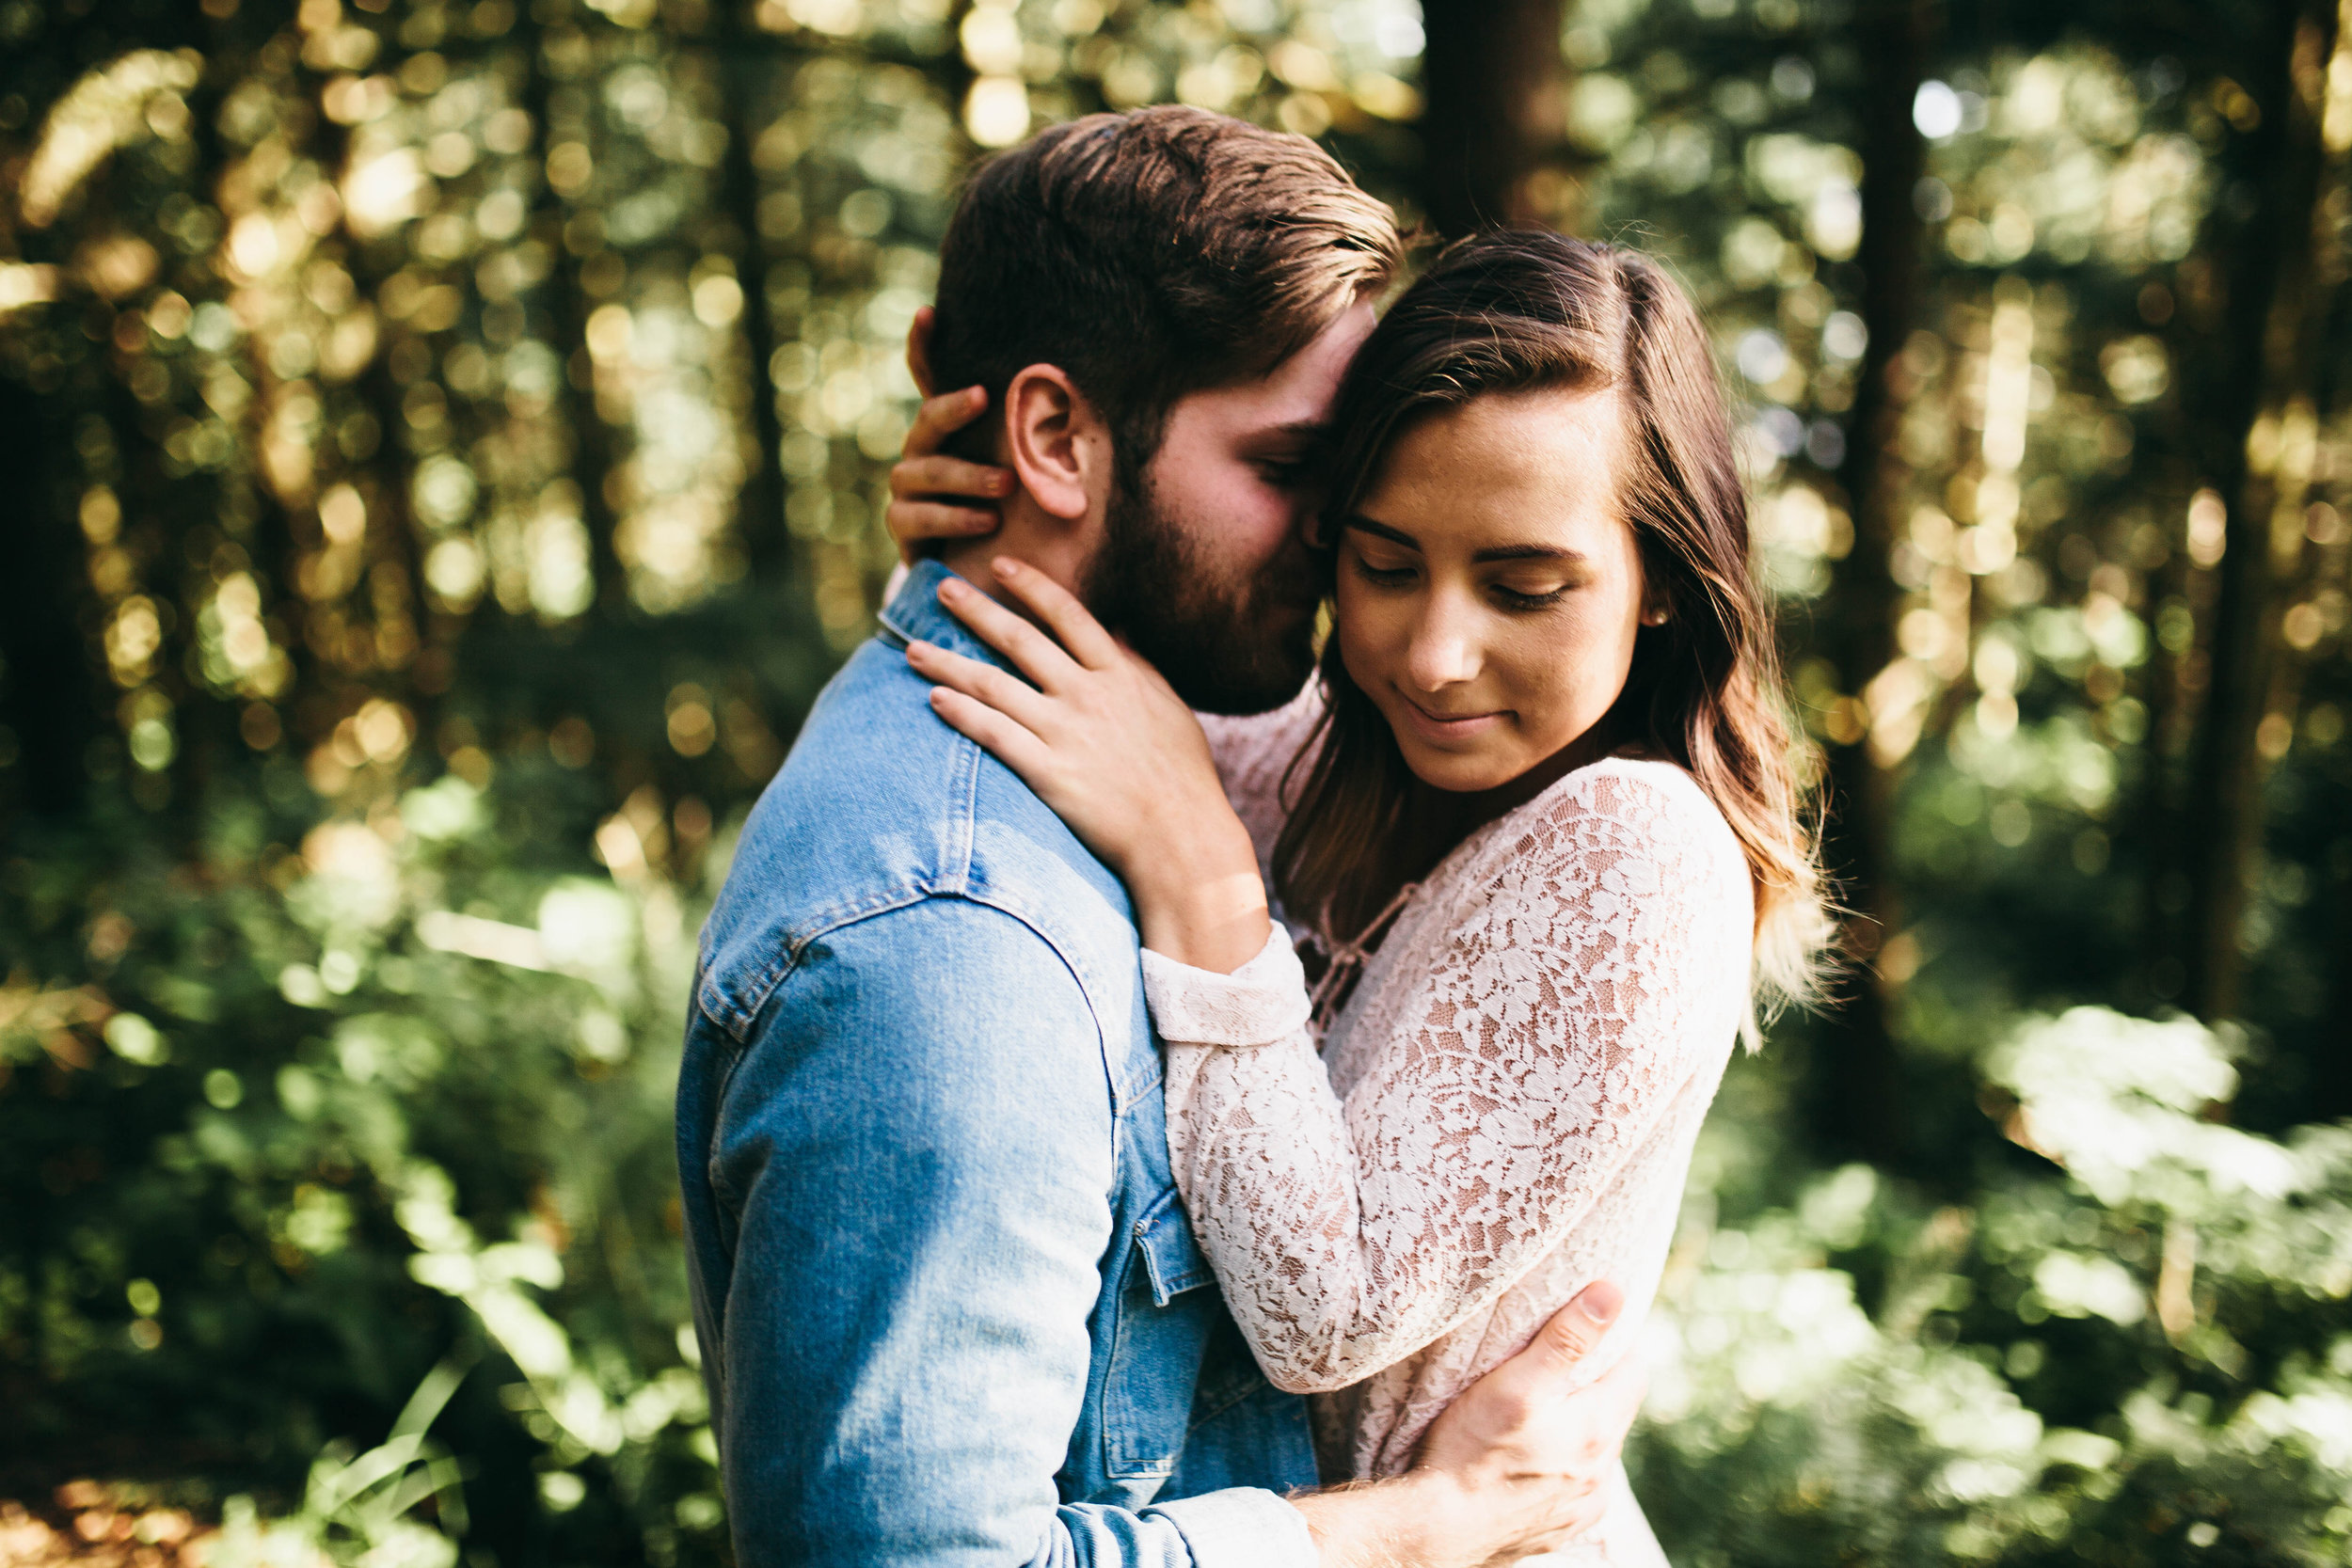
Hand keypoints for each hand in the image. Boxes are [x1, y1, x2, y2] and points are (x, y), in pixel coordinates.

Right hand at [888, 307, 1013, 564]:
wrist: (979, 566)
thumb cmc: (1009, 506)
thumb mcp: (1025, 466)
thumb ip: (1038, 435)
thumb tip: (1087, 394)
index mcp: (947, 427)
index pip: (928, 378)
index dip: (923, 346)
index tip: (928, 312)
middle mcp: (920, 450)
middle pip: (927, 420)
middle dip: (954, 407)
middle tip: (984, 396)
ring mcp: (907, 488)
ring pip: (926, 472)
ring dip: (967, 476)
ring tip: (1006, 485)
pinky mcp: (904, 528)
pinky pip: (919, 518)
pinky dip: (955, 519)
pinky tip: (987, 521)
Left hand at [905, 558, 1271, 973]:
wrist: (1181, 837)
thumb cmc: (1182, 776)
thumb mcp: (1170, 708)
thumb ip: (1138, 667)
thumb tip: (1119, 633)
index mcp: (1119, 674)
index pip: (1068, 614)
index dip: (1031, 585)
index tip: (1001, 565)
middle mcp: (1088, 695)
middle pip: (1020, 640)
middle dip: (976, 610)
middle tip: (941, 588)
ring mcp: (1065, 733)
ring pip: (994, 685)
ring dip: (949, 664)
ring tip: (913, 649)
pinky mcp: (1048, 773)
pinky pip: (994, 735)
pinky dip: (962, 714)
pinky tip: (935, 699)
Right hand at [1294, 1282, 1641, 1567]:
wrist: (1436, 1529)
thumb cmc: (1469, 1452)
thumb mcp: (1515, 1383)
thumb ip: (1567, 1339)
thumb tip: (1612, 1293)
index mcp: (1597, 1432)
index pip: (1633, 1372)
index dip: (1614, 1343)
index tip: (1587, 1326)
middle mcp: (1600, 1475)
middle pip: (1614, 1411)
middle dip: (1593, 1383)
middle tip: (1552, 1363)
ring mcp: (1582, 1507)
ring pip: (1595, 1451)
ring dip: (1577, 1427)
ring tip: (1535, 1410)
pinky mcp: (1559, 1528)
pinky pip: (1576, 1488)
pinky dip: (1561, 1466)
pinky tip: (1528, 1458)